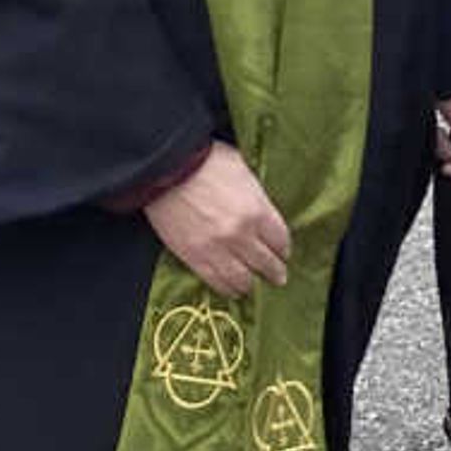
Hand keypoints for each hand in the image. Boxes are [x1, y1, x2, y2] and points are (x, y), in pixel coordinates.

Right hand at [148, 143, 291, 297]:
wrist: (167, 168)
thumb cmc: (206, 160)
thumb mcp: (243, 171)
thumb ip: (256, 196)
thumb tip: (263, 210)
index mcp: (257, 211)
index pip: (280, 240)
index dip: (283, 248)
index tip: (283, 252)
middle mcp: (241, 235)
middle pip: (266, 263)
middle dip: (275, 272)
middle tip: (279, 277)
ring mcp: (217, 250)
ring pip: (243, 280)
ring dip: (252, 284)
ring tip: (254, 285)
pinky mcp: (195, 258)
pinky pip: (217, 282)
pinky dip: (228, 289)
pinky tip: (233, 289)